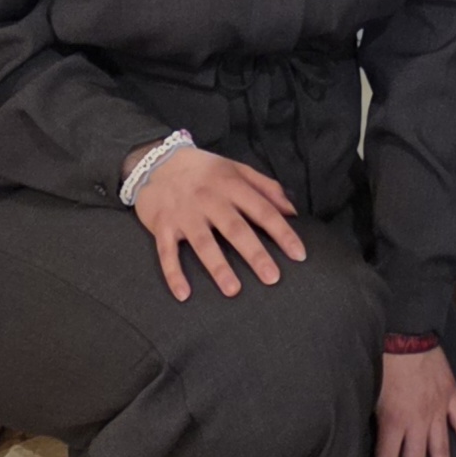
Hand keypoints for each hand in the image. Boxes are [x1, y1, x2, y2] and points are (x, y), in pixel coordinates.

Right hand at [133, 142, 307, 300]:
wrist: (156, 161)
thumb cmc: (205, 170)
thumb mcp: (237, 169)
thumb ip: (266, 187)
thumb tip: (292, 211)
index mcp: (231, 185)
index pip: (262, 210)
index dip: (282, 232)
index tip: (299, 254)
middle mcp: (208, 200)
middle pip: (235, 229)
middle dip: (254, 254)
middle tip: (272, 278)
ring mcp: (184, 214)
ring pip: (203, 243)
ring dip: (218, 267)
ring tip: (233, 290)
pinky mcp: (162, 226)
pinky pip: (167, 252)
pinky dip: (173, 274)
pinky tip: (184, 294)